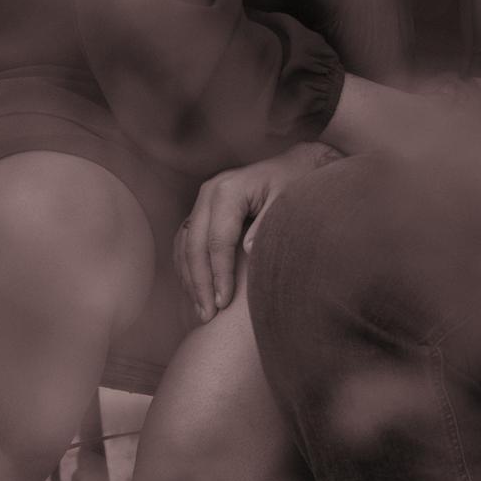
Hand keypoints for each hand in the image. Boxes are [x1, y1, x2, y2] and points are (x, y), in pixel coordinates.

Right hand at [174, 143, 335, 321]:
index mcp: (229, 190)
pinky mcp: (201, 209)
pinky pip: (185, 241)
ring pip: (185, 245)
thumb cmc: (294, 184)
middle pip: (195, 244)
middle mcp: (209, 192)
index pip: (218, 240)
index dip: (219, 274)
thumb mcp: (287, 202)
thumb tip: (248, 250)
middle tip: (207, 315)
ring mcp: (202, 200)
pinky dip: (188, 267)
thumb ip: (267, 225)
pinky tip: (197, 290)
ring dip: (190, 279)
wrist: (294, 165)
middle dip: (200, 283)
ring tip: (201, 310)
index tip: (223, 303)